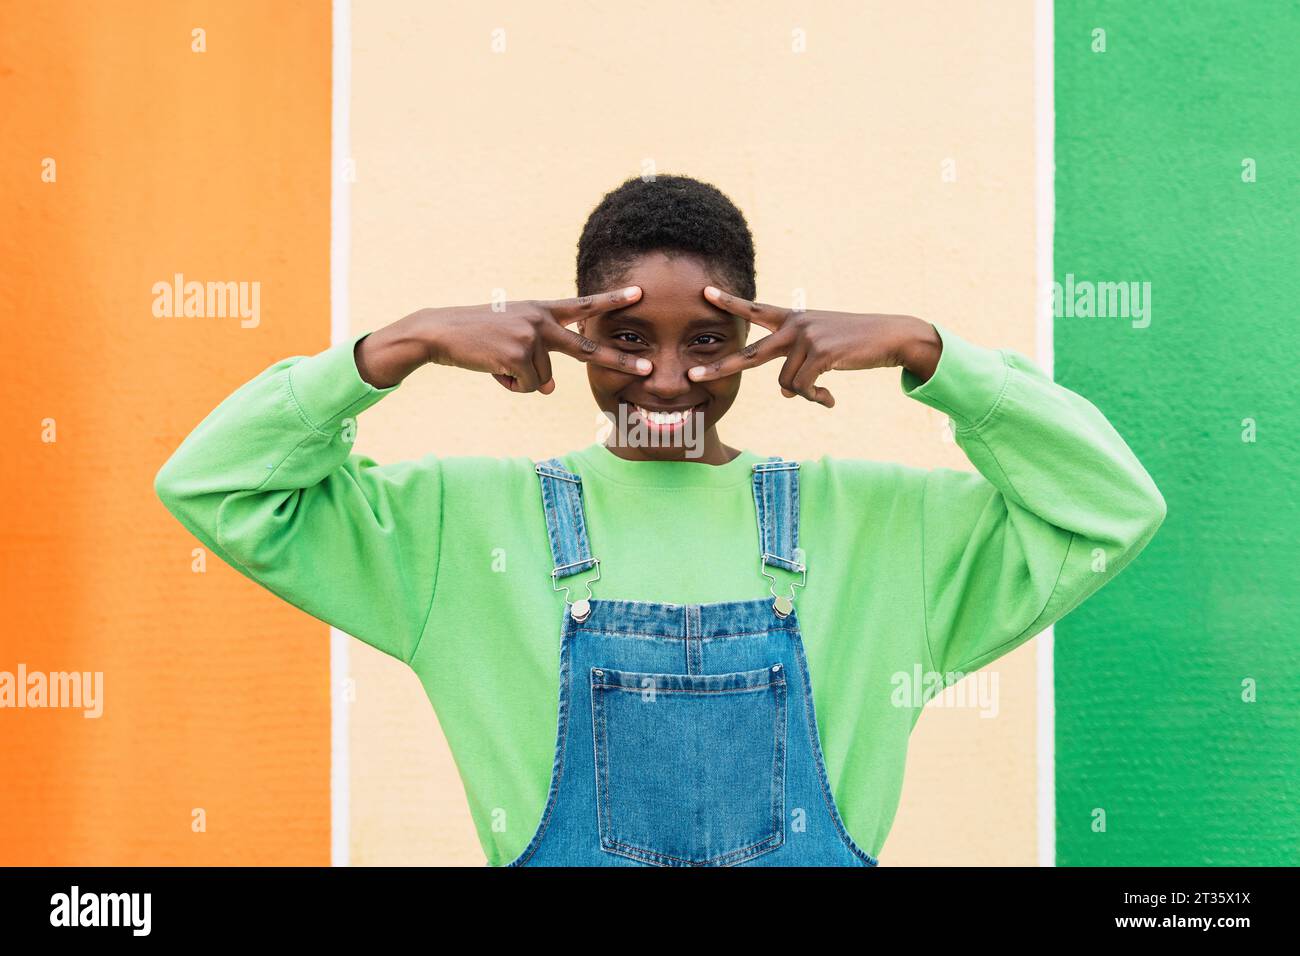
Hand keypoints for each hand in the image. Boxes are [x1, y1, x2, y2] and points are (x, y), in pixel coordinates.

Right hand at [354, 287, 651, 390]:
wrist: (439, 332)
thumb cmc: (475, 337)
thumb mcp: (511, 339)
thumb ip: (538, 359)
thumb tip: (551, 389)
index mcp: (540, 310)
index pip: (582, 305)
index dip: (611, 301)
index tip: (639, 294)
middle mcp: (541, 320)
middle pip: (587, 348)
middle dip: (619, 361)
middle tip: (647, 370)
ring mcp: (531, 336)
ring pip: (545, 380)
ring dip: (522, 381)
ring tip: (497, 363)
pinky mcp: (519, 354)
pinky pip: (530, 387)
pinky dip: (512, 386)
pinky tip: (493, 370)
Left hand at [686, 286, 941, 406]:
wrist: (891, 337)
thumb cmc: (856, 343)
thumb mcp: (822, 350)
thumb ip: (798, 365)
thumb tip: (785, 392)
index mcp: (794, 318)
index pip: (756, 309)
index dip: (730, 303)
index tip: (705, 293)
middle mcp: (795, 325)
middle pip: (750, 353)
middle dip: (721, 367)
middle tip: (693, 376)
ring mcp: (806, 337)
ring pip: (786, 382)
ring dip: (805, 394)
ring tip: (824, 394)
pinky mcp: (820, 353)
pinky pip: (803, 389)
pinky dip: (815, 399)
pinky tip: (830, 400)